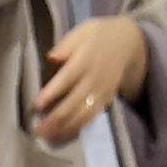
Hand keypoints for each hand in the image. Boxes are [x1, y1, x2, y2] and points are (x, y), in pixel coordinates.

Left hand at [35, 15, 147, 144]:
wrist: (129, 43)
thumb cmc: (98, 36)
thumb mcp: (83, 31)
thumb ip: (66, 45)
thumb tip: (50, 57)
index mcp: (86, 59)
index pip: (67, 78)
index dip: (52, 93)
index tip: (37, 105)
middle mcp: (94, 79)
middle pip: (73, 102)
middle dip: (55, 118)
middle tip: (37, 129)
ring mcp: (101, 92)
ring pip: (82, 115)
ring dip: (64, 128)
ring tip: (47, 135)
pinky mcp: (105, 101)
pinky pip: (91, 118)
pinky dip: (76, 128)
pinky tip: (62, 134)